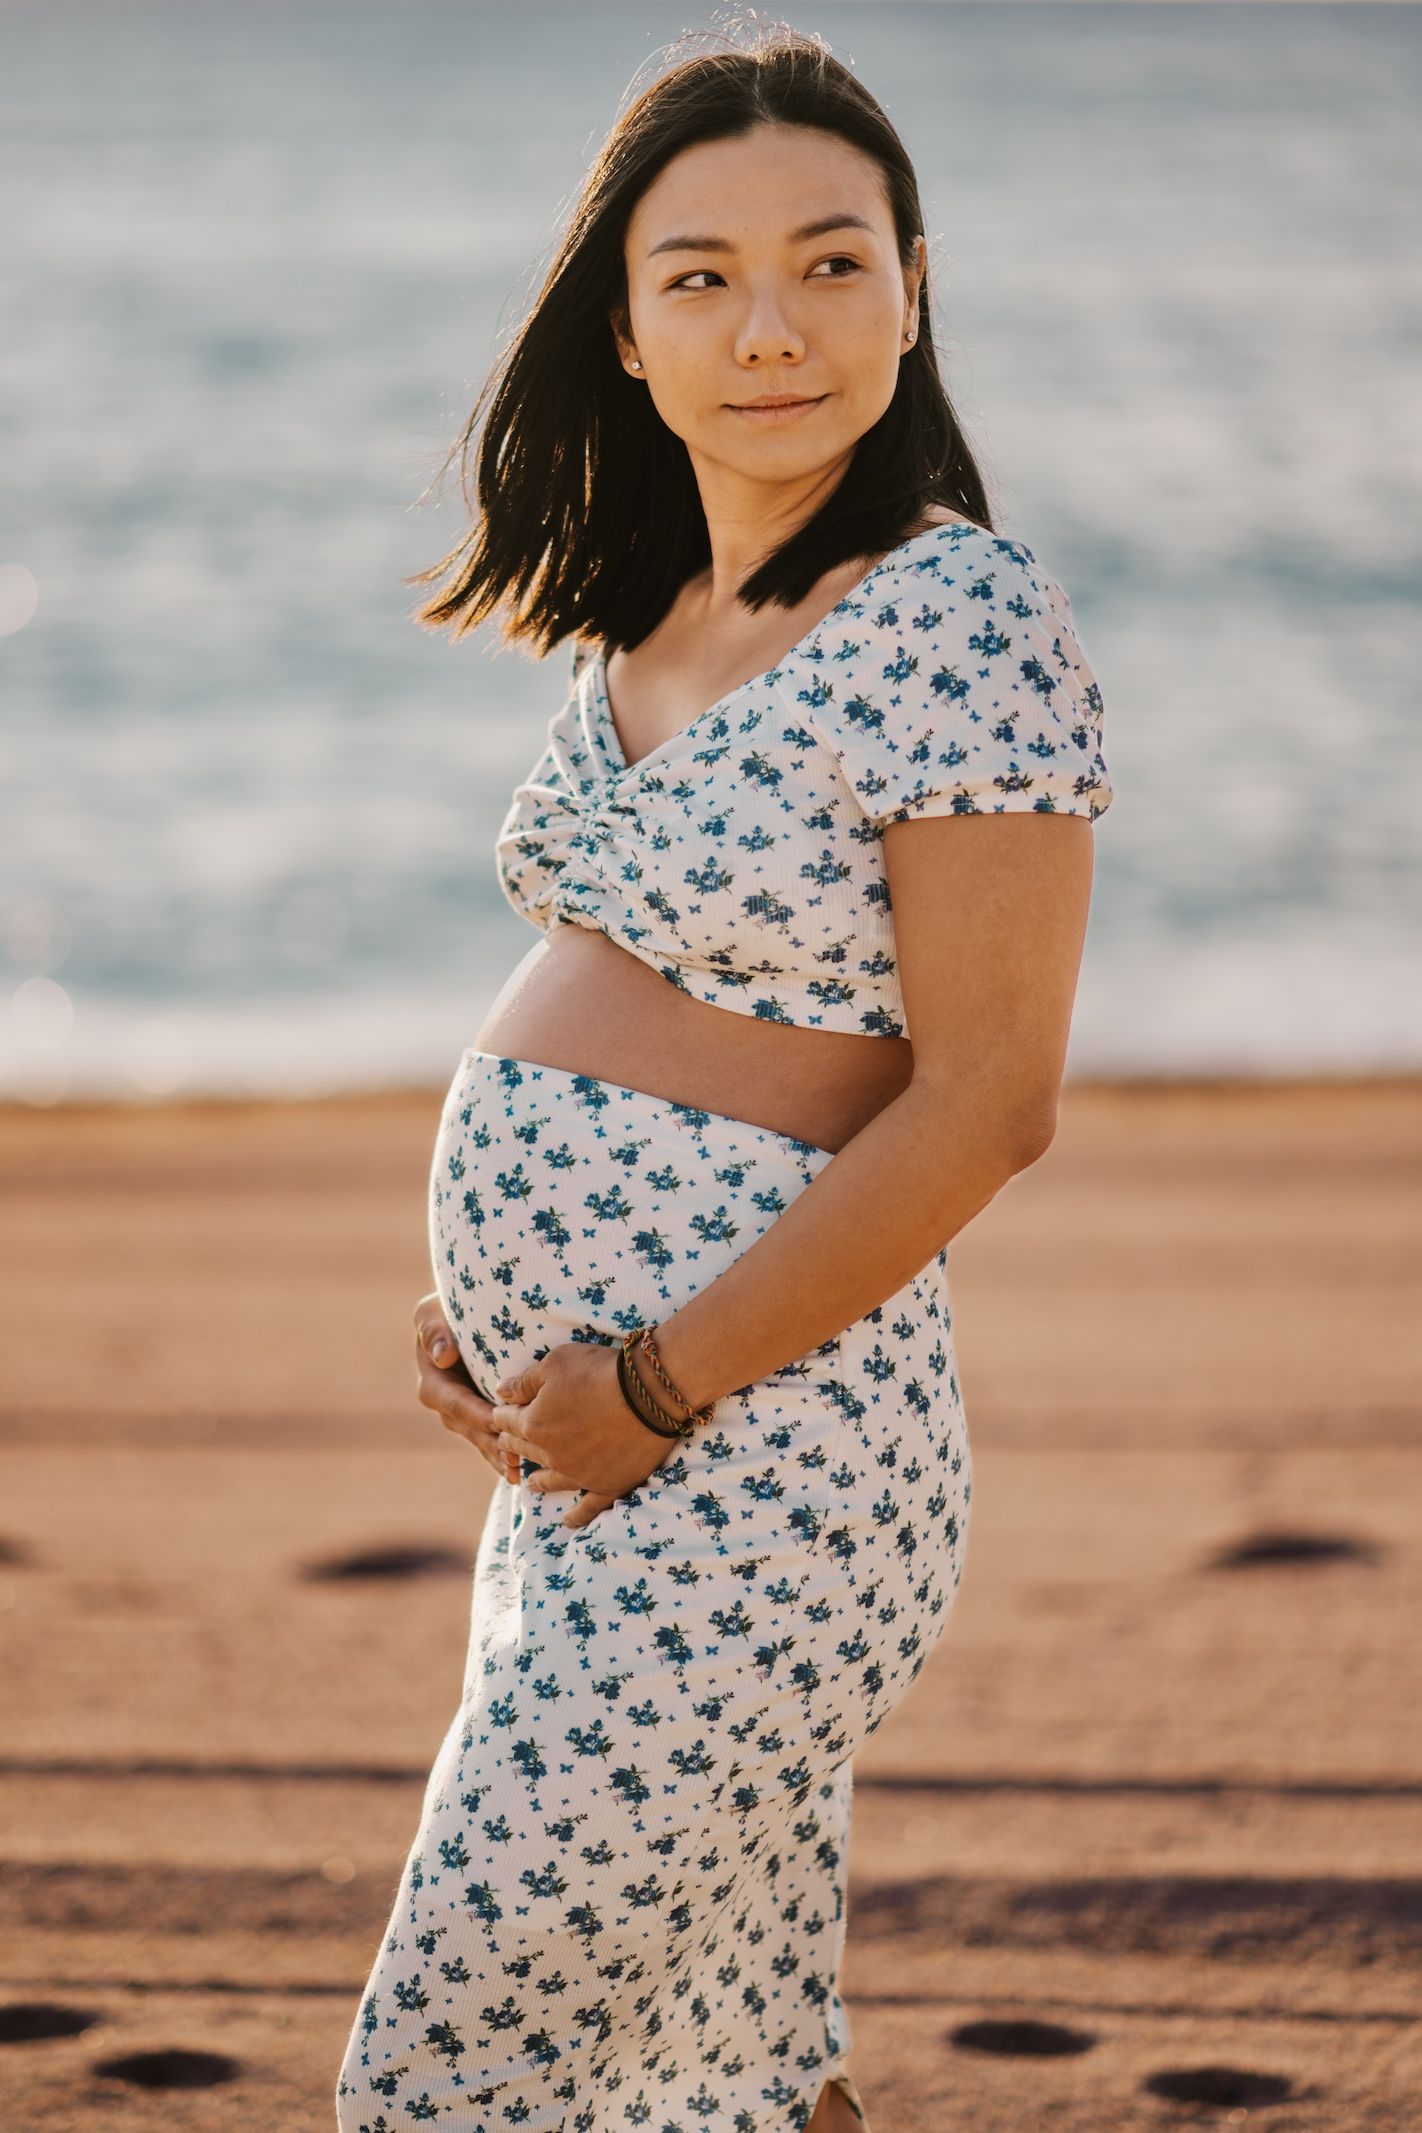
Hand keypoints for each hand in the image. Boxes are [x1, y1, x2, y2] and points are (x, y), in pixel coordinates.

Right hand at [413, 1295, 518, 1486]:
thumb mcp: (432, 1314)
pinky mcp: (482, 1420)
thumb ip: (434, 1331)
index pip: (456, 1404)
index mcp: (434, 1385)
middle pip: (472, 1431)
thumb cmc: (445, 1311)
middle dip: (493, 1446)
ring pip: (483, 1441)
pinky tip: (525, 1472)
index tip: (497, 1421)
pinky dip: (506, 1456)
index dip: (476, 1414)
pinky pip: (493, 1441)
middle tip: (515, 1460)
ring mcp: (465, 1417)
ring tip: (522, 1473)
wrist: (461, 1318)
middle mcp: (448, 1407)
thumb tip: (443, 1357)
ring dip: (501, 1457)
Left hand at [490, 1340, 684, 1529]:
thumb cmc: (600, 1370)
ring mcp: (579, 1474)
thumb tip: (500, 1392)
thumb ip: (524, 1381)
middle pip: (526, 1449)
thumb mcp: (555, 1362)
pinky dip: (577, 1516)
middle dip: (516, 1443)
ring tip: (531, 1484)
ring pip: (551, 1480)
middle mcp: (551, 1454)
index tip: (502, 1411)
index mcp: (534, 1424)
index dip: (503, 1413)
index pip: (507, 1420)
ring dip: (539, 1481)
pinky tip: (569, 1522)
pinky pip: (589, 1507)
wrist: (649, 1393)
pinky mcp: (607, 1485)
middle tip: (511, 1442)